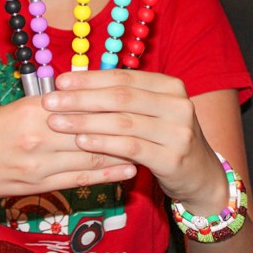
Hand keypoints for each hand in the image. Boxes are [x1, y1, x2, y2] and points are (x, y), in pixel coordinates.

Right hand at [0, 94, 136, 197]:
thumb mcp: (9, 111)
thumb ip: (43, 109)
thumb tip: (76, 104)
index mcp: (32, 109)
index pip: (83, 106)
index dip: (112, 104)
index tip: (136, 100)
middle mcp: (37, 135)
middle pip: (92, 129)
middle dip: (123, 127)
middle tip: (151, 123)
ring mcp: (36, 164)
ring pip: (89, 154)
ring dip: (120, 150)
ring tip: (147, 146)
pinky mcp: (32, 186)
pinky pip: (76, 180)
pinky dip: (104, 174)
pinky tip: (125, 170)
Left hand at [41, 69, 227, 209]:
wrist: (201, 176)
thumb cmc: (165, 139)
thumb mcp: (151, 112)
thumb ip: (123, 98)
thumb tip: (75, 84)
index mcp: (170, 86)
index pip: (123, 77)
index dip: (90, 79)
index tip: (60, 81)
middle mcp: (178, 104)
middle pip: (121, 97)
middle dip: (81, 99)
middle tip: (51, 103)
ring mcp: (178, 132)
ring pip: (123, 122)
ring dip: (86, 122)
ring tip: (58, 123)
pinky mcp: (173, 158)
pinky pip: (130, 148)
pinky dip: (102, 143)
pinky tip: (80, 141)